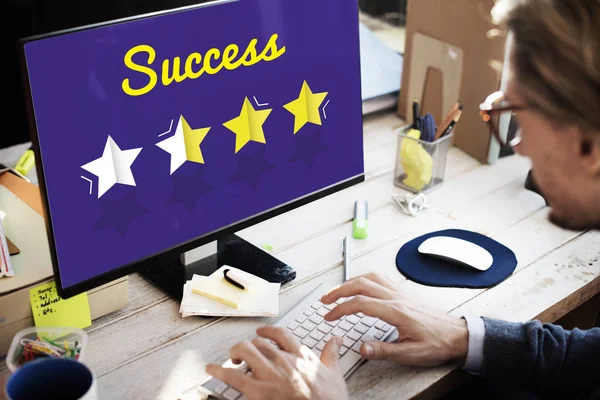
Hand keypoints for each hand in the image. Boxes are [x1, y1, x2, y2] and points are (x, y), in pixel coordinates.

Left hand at [206, 326, 347, 399]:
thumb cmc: (329, 399)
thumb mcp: (334, 374)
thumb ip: (331, 354)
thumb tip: (336, 339)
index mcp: (300, 355)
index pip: (280, 334)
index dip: (267, 331)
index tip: (261, 332)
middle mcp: (283, 360)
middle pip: (258, 342)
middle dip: (249, 346)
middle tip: (244, 353)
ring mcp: (270, 375)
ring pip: (245, 351)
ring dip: (235, 353)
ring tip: (232, 359)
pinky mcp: (259, 391)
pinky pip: (233, 376)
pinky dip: (219, 371)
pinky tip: (211, 369)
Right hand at [320, 273, 467, 366]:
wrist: (458, 335)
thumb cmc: (437, 343)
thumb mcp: (411, 354)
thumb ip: (384, 350)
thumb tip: (361, 347)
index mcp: (395, 311)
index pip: (360, 303)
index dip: (341, 309)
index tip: (329, 316)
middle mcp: (396, 298)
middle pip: (361, 284)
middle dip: (339, 290)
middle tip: (325, 300)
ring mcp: (399, 293)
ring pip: (370, 278)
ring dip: (350, 282)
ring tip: (337, 291)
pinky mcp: (403, 294)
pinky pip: (380, 279)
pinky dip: (364, 279)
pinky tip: (360, 285)